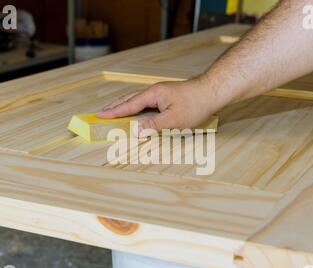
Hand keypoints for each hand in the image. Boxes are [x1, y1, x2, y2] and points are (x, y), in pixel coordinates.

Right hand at [97, 77, 219, 136]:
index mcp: (153, 94)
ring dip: (124, 105)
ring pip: (137, 99)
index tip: (100, 115)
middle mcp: (154, 91)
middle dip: (115, 106)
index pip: (129, 105)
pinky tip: (136, 111)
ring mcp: (160, 92)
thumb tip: (136, 131)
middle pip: (129, 99)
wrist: (212, 92)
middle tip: (101, 112)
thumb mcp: (174, 120)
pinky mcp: (166, 96)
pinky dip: (135, 106)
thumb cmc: (195, 105)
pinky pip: (145, 101)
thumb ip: (154, 126)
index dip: (114, 111)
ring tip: (114, 111)